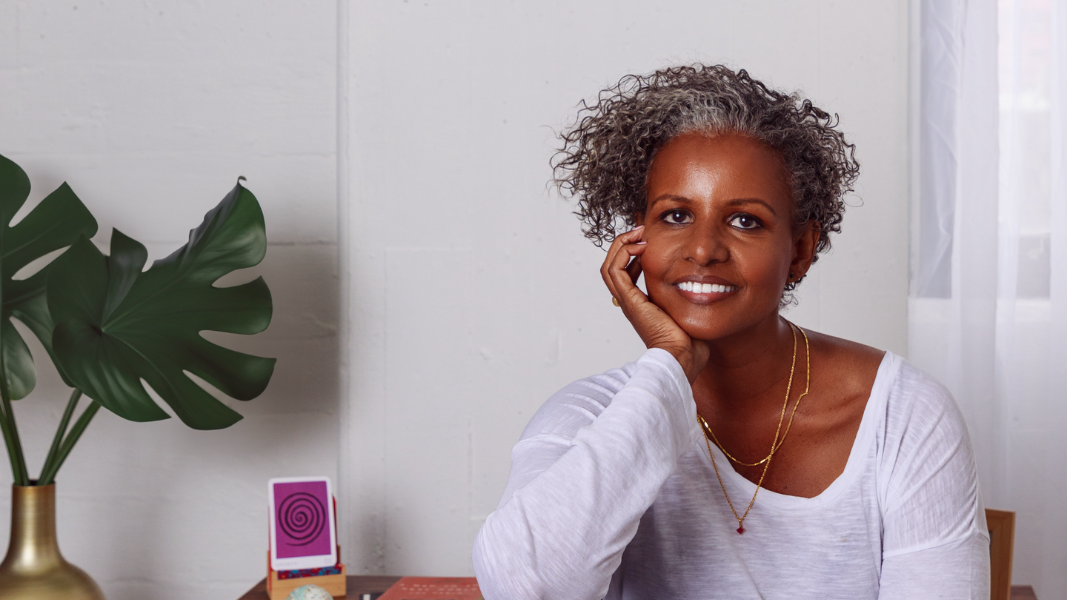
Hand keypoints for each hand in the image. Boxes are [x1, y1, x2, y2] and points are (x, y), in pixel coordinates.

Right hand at [601, 227, 708, 382]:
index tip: (649, 238)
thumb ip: (689, 295)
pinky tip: (641, 246)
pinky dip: (623, 254)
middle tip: (641, 230)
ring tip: (639, 233)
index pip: (626, 271)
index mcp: (641, 303)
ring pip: (610, 266)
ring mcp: (628, 301)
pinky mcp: (630, 301)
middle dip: (625, 243)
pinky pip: (615, 271)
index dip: (634, 251)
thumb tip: (704, 282)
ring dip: (621, 245)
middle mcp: (630, 301)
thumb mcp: (689, 309)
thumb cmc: (690, 341)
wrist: (683, 358)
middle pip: (613, 266)